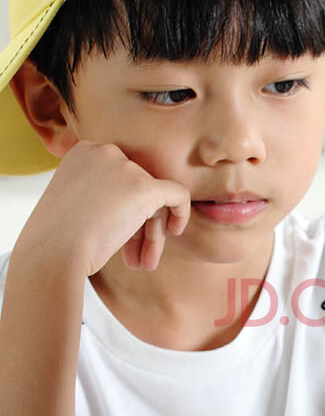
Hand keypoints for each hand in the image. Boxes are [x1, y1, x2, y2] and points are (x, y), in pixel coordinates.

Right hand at [16, 140, 191, 276]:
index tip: (117, 235)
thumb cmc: (57, 239)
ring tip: (143, 263)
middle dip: (140, 225)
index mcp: (84, 152)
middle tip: (135, 257)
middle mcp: (104, 151)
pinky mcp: (144, 187)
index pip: (120, 179)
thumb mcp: (75, 205)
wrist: (52, 252)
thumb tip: (132, 202)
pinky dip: (182, 212)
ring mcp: (125, 167)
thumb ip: (103, 194)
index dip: (124, 210)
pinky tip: (175, 231)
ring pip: (155, 198)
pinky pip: (178, 194)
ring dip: (151, 233)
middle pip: (139, 188)